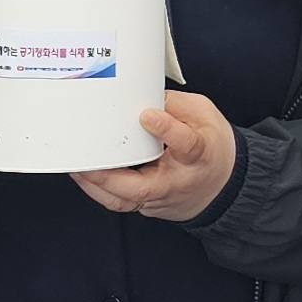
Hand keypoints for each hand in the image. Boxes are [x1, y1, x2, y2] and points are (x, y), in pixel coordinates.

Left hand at [73, 89, 239, 222]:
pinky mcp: (148, 206)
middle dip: (109, 176)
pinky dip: (98, 189)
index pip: (185, 144)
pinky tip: (84, 175)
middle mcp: (178, 181)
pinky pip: (119, 202)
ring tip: (76, 167)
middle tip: (85, 158)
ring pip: (125, 201)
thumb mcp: (203, 114)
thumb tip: (142, 96)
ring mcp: (161, 199)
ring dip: (95, 186)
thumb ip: (173, 105)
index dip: (166, 129)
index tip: (147, 115)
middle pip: (142, 187)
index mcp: (199, 154)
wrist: (224, 185)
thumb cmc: (212, 148)